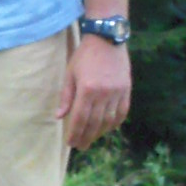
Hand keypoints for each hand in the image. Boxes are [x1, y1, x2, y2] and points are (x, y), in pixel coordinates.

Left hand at [57, 35, 130, 152]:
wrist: (107, 39)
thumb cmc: (85, 55)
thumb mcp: (70, 73)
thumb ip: (66, 96)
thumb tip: (59, 116)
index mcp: (87, 89)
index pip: (80, 118)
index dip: (75, 133)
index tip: (71, 143)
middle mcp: (104, 93)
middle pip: (95, 123)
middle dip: (86, 137)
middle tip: (80, 146)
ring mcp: (117, 92)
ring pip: (109, 120)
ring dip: (100, 132)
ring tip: (91, 139)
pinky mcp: (127, 90)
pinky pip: (122, 112)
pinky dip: (115, 123)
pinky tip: (107, 128)